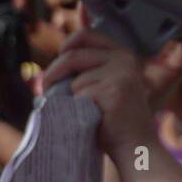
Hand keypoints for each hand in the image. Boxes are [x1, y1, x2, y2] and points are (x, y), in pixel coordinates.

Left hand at [41, 29, 154, 156]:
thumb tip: (53, 64)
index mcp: (122, 54)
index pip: (85, 35)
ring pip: (75, 81)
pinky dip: (78, 111)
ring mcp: (121, 74)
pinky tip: (93, 120)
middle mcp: (124, 59)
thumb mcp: (105, 85)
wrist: (135, 147)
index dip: (66, 46)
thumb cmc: (113, 120)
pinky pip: (79, 96)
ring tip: (83, 114)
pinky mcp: (114, 90)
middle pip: (72, 56)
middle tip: (46, 91)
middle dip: (53, 74)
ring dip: (70, 99)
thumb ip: (89, 70)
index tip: (58, 62)